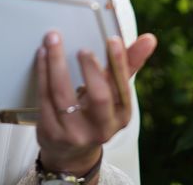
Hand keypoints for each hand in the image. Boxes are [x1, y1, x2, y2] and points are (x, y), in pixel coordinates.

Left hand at [35, 31, 156, 175]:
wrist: (71, 152)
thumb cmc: (95, 113)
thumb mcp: (114, 93)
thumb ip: (128, 64)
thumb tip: (149, 39)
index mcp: (121, 115)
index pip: (123, 88)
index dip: (119, 63)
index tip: (113, 40)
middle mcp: (101, 128)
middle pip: (99, 97)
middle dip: (90, 69)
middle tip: (82, 49)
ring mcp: (74, 132)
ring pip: (63, 95)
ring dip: (56, 64)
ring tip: (52, 41)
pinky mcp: (51, 132)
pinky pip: (44, 98)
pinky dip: (42, 73)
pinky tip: (42, 56)